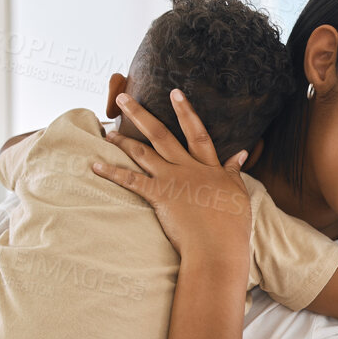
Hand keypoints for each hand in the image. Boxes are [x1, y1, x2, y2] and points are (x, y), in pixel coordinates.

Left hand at [92, 90, 252, 260]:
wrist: (218, 246)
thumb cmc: (232, 225)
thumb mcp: (239, 194)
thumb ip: (235, 172)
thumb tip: (241, 154)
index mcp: (209, 167)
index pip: (197, 133)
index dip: (186, 111)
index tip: (174, 92)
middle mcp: (188, 168)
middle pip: (162, 135)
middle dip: (140, 114)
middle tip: (122, 98)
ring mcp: (172, 181)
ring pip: (142, 154)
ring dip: (123, 141)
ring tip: (107, 131)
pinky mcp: (159, 196)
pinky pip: (131, 181)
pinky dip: (112, 172)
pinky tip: (95, 165)